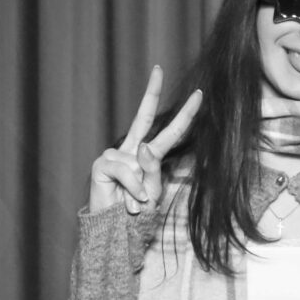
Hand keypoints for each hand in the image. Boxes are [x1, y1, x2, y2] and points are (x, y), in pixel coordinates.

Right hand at [87, 65, 202, 214]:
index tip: (198, 94)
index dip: (184, 114)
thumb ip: (152, 170)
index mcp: (148, 156)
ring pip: (138, 163)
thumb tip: (143, 147)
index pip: (169, 131)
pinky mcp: (101, 164)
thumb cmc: (136, 212)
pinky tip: (127, 202)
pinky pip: (125, 171)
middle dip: (151, 92)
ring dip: (141, 188)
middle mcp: (131, 150)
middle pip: (143, 117)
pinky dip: (131, 188)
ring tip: (133, 204)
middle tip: (158, 68)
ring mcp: (115, 155)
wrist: (112, 230)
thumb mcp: (152, 192)